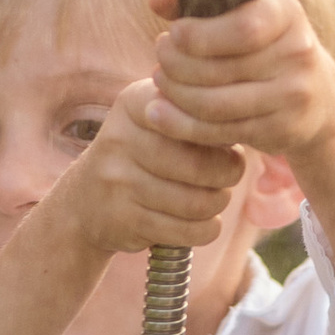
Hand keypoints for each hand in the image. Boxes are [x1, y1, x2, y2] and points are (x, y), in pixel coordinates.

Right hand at [65, 74, 247, 259]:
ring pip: (197, 202)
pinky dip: (205, 229)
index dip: (224, 136)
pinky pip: (186, 230)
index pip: (198, 116)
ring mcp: (118, 180)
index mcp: (135, 103)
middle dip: (228, 176)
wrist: (83, 202)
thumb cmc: (141, 157)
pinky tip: (202, 222)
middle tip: (227, 176)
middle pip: (202, 164)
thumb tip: (251, 121)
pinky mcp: (122, 219)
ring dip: (216, 205)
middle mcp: (121, 137)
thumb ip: (195, 114)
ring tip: (213, 198)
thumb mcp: (156, 121)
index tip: (227, 144)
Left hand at [147, 0, 334, 174]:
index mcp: (286, 14)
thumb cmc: (264, 45)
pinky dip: (183, 125)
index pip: (242, 28)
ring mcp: (293, 95)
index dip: (199, 35)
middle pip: (221, 69)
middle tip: (159, 60)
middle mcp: (297, 53)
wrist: (318, 95)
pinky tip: (161, 114)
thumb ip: (198, 2)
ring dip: (176, 96)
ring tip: (159, 83)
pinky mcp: (283, 129)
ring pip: (216, 104)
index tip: (172, 34)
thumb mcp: (243, 14)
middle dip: (177, 66)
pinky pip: (221, 132)